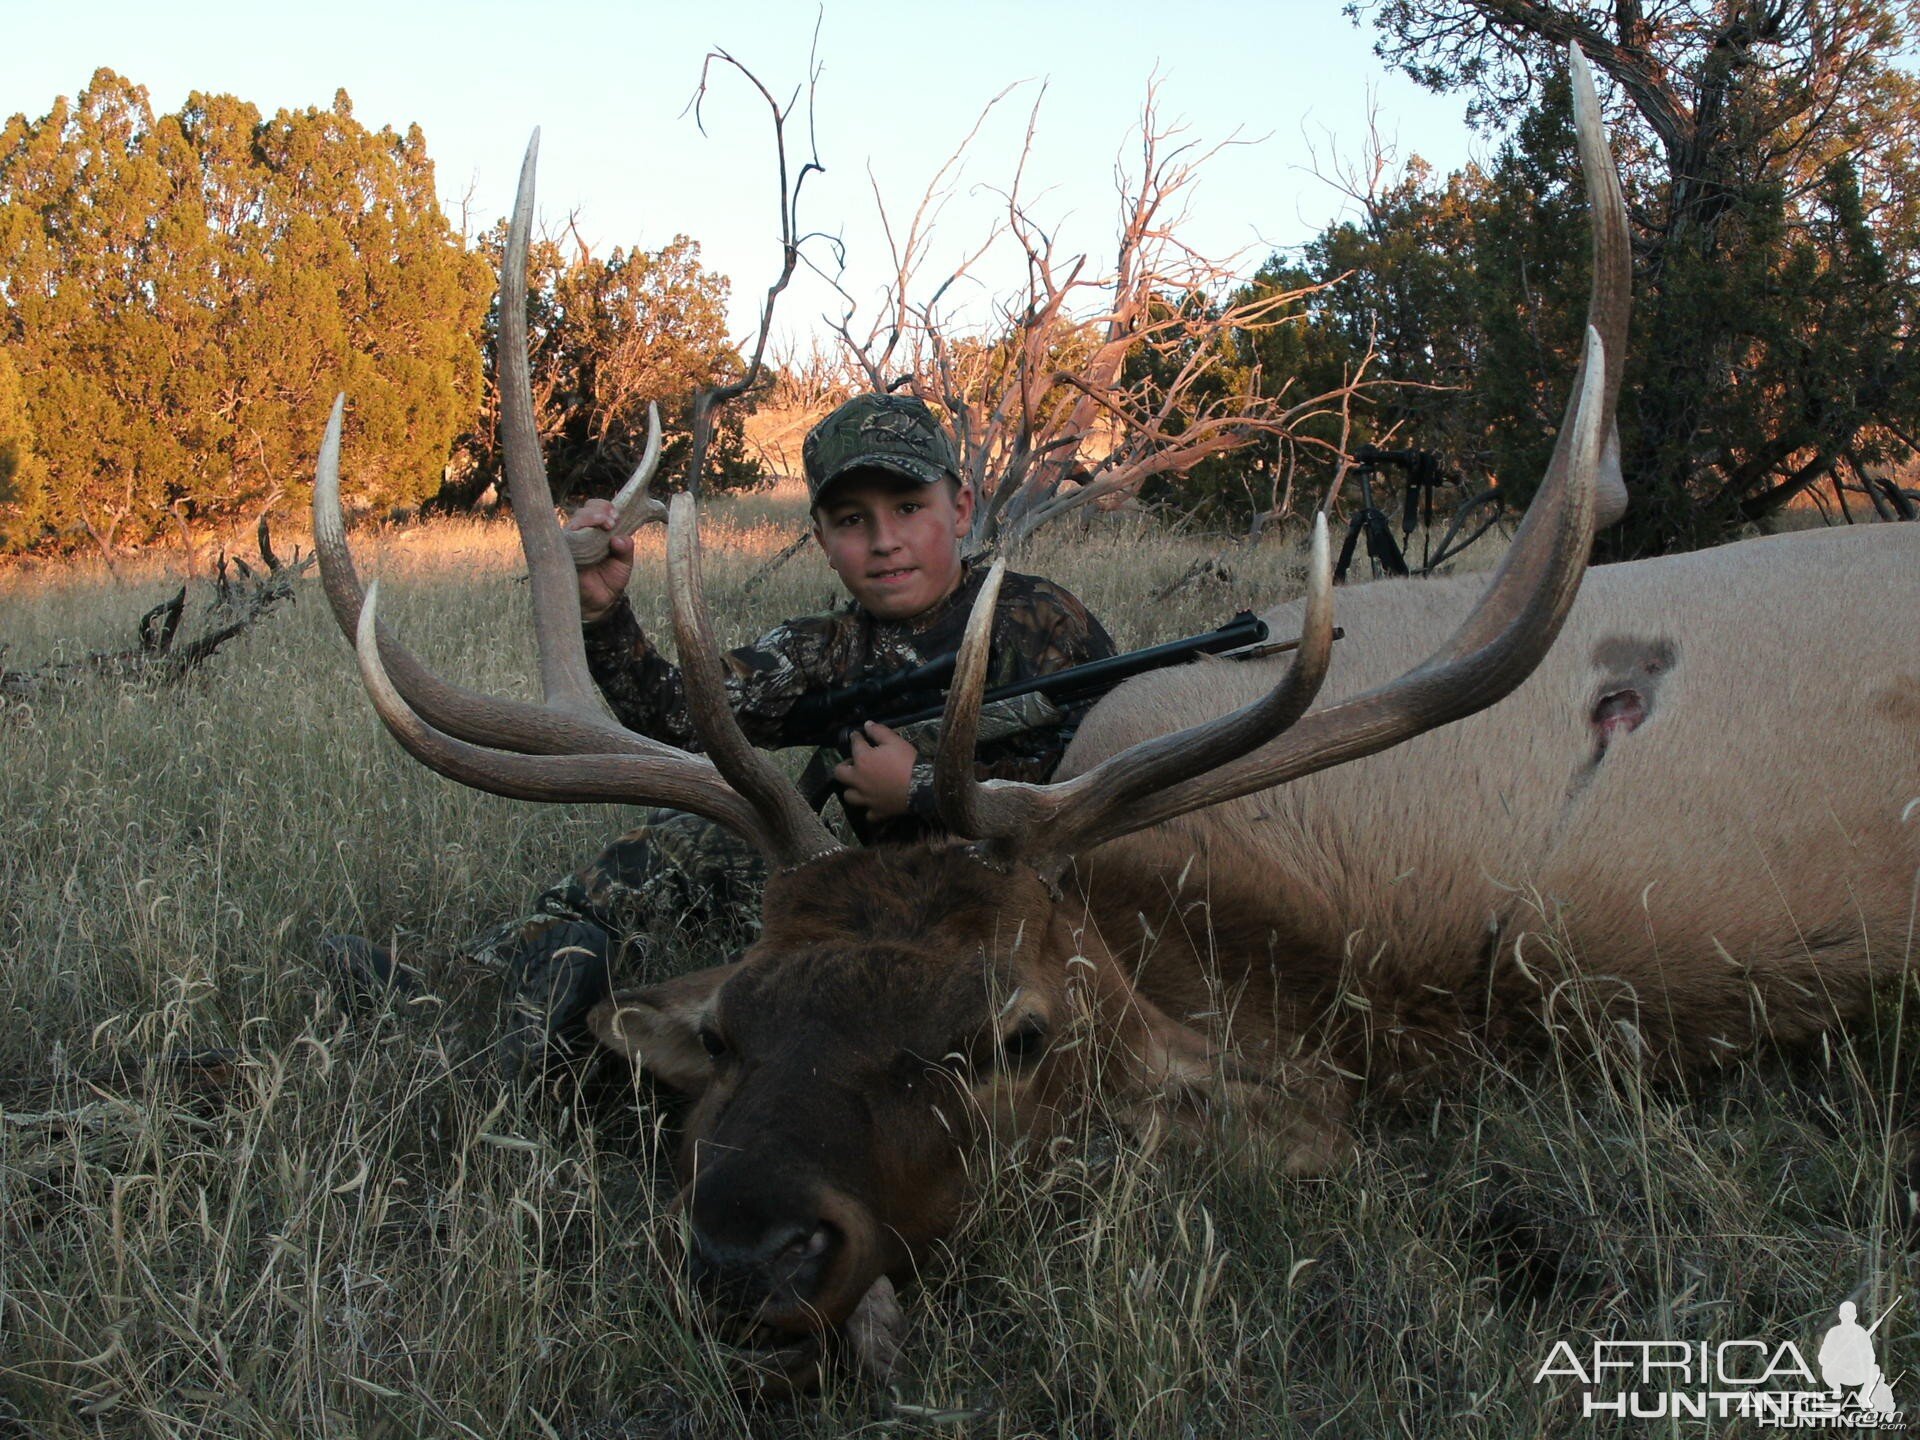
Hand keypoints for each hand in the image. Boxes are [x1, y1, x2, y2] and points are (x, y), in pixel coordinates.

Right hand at [566, 498, 633, 622]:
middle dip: (599, 510)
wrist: (597, 603)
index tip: (617, 516)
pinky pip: (563, 538)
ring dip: (590, 518)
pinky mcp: (562, 553)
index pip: (597, 509)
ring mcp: (570, 543)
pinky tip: (586, 536)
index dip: (605, 508)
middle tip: (612, 522)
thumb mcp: (624, 564)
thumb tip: (619, 539)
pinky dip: (575, 533)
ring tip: (606, 525)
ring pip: (574, 521)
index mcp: (597, 532)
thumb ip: (626, 549)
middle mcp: (582, 534)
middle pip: (584, 511)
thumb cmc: (609, 580)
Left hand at [833, 722, 915, 820]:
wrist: (922, 787)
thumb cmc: (907, 761)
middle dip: (843, 766)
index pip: (854, 744)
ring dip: (852, 789)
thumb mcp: (895, 741)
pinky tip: (873, 804)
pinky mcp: (876, 811)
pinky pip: (868, 814)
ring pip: (849, 795)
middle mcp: (859, 779)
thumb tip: (867, 724)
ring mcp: (866, 798)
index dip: (855, 737)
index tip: (856, 735)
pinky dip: (869, 809)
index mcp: (863, 759)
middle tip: (853, 763)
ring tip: (859, 785)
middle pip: (840, 774)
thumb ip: (879, 731)